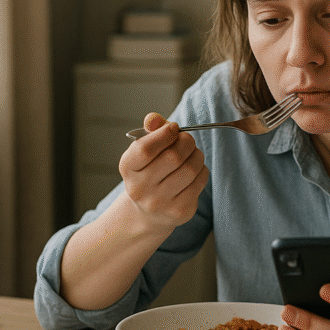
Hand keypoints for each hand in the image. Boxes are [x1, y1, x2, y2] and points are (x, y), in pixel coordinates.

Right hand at [118, 113, 208, 230]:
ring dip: (197, 155)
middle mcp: (140, 189)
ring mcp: (160, 202)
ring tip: (192, 154)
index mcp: (127, 168)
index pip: (145, 148)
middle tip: (187, 140)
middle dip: (186, 142)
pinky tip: (194, 171)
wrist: (149, 211)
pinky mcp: (180, 211)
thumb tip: (154, 118)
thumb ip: (150, 130)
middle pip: (173, 157)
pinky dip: (202, 170)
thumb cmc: (149, 171)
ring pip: (190, 169)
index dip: (165, 134)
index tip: (173, 128)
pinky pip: (200, 180)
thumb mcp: (144, 149)